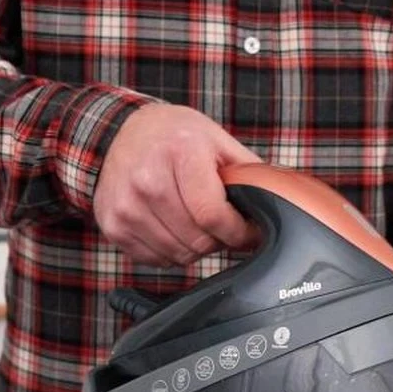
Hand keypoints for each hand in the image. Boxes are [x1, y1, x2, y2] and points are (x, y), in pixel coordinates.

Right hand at [94, 103, 261, 266]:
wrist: (122, 132)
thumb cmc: (176, 137)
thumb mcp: (218, 140)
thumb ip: (249, 174)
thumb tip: (280, 206)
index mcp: (180, 152)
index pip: (213, 215)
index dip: (238, 233)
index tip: (248, 233)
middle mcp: (147, 179)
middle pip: (197, 240)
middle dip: (219, 240)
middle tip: (222, 225)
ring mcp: (125, 204)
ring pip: (178, 254)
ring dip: (196, 247)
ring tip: (196, 223)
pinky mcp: (112, 224)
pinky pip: (154, 259)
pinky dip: (171, 251)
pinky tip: (173, 227)